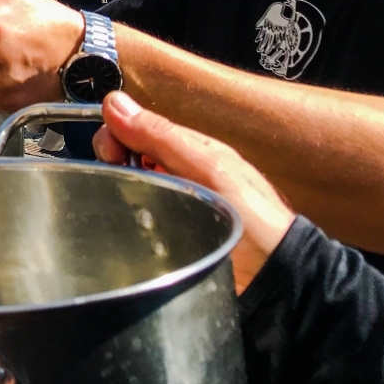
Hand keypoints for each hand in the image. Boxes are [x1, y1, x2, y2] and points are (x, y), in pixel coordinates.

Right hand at [93, 92, 294, 292]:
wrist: (274, 279)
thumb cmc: (254, 222)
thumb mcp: (209, 168)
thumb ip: (162, 136)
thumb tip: (114, 104)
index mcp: (189, 150)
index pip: (135, 127)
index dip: (116, 134)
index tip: (110, 154)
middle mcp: (176, 174)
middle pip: (127, 154)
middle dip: (113, 161)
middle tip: (118, 181)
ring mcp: (170, 205)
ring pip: (126, 185)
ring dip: (117, 190)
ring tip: (125, 207)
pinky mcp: (164, 236)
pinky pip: (132, 217)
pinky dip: (123, 217)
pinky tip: (128, 227)